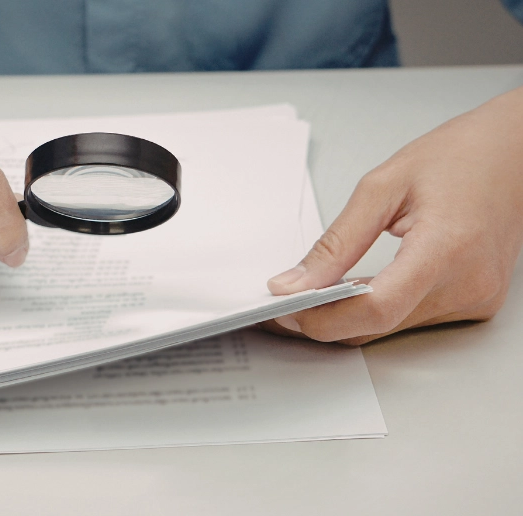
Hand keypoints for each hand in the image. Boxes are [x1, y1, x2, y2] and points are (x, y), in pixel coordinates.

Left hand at [263, 87, 522, 344]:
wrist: (517, 152)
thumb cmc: (460, 157)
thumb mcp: (382, 186)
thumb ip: (336, 242)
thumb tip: (294, 282)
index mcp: (446, 249)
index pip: (376, 309)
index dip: (322, 316)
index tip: (284, 307)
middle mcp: (467, 285)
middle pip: (378, 327)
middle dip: (322, 321)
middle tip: (282, 303)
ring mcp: (475, 300)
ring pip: (390, 329)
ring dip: (345, 319)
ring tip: (308, 295)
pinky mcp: (474, 304)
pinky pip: (410, 320)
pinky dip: (374, 311)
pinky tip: (348, 292)